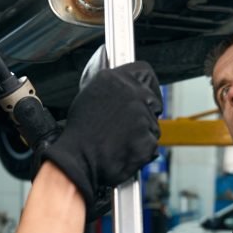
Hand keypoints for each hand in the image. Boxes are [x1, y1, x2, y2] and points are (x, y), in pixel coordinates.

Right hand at [42, 60, 161, 217]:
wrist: (78, 160)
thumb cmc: (79, 134)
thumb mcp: (90, 97)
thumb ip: (112, 89)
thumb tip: (124, 89)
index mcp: (114, 80)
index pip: (144, 72)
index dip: (148, 85)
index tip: (147, 95)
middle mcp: (130, 93)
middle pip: (153, 99)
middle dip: (146, 113)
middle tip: (129, 126)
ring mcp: (141, 115)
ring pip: (153, 124)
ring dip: (142, 133)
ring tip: (120, 140)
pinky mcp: (148, 138)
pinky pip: (152, 143)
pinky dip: (142, 149)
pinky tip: (125, 150)